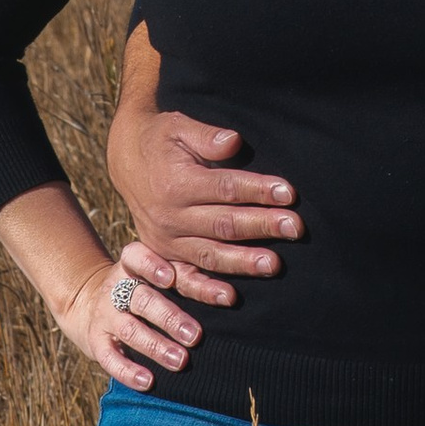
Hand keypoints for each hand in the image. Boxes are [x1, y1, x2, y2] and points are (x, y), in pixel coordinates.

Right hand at [55, 250, 202, 396]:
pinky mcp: (96, 341)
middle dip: (169, 317)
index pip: (138, 258)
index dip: (152, 266)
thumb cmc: (145, 287)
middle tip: (196, 335)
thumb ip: (188, 278)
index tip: (171, 278)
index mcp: (132, 265)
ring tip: (181, 361)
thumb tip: (231, 294)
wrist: (88, 302)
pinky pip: (109, 357)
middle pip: (142, 299)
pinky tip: (148, 382)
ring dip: (156, 346)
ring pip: (129, 329)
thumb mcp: (159, 274)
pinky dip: (128, 371)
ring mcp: (105, 315)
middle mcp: (116, 287)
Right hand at [103, 89, 304, 311]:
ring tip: (274, 264)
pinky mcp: (165, 255)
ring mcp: (166, 240)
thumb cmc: (162, 141)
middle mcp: (170, 216)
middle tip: (296, 228)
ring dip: (244, 261)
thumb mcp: (178, 127)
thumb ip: (206, 136)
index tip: (289, 193)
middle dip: (263, 226)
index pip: (225, 188)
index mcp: (176, 184)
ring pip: (211, 254)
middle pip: (224, 224)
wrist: (127, 162)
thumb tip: (234, 141)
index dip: (258, 190)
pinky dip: (206, 291)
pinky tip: (231, 298)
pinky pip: (186, 278)